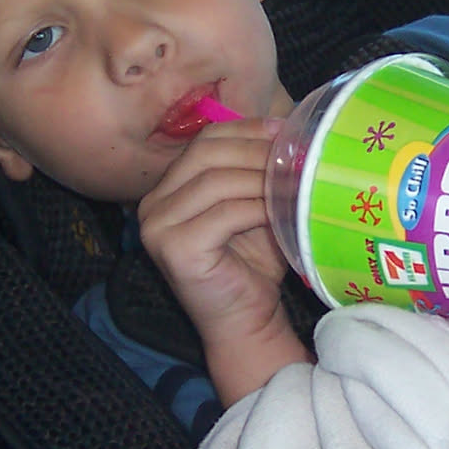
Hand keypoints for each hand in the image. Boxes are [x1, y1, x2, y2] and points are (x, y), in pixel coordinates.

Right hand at [136, 119, 309, 403]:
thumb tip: (288, 128)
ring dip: (262, 179)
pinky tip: (282, 210)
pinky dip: (258, 207)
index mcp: (168, 188)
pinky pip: (224, 214)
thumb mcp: (254, 205)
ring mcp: (157, 227)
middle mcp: (152, 204)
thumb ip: (257, 170)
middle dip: (257, 152)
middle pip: (207, 155)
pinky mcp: (175, 248)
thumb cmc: (253, 263)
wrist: (244, 320)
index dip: (247, 131)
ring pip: (217, 182)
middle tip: (296, 157)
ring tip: (296, 182)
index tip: (286, 132)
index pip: (205, 141)